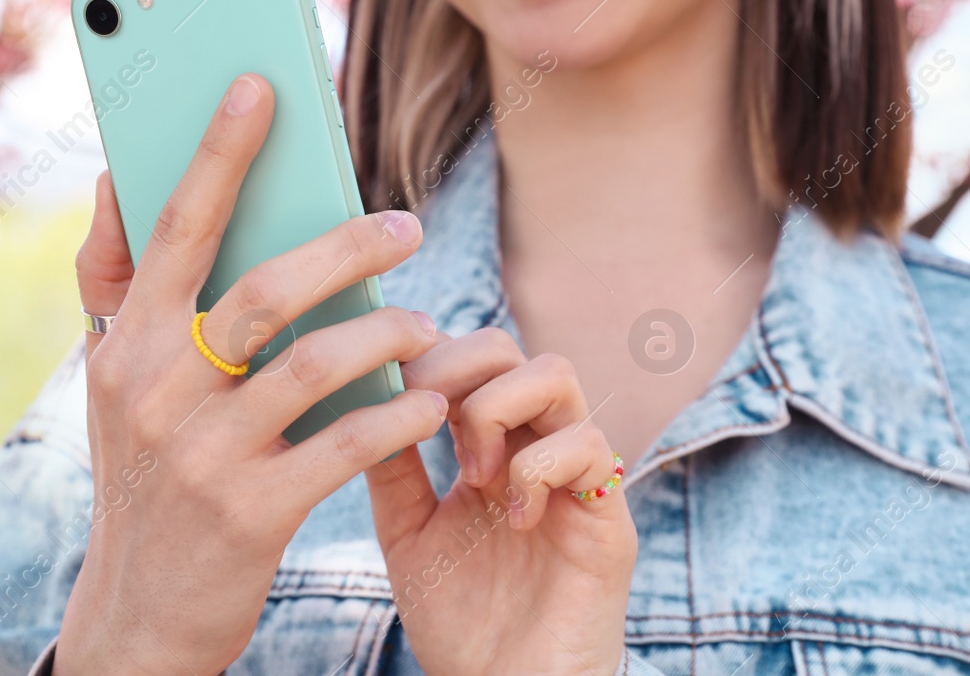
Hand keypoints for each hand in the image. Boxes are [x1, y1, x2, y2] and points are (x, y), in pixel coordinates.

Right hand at [57, 73, 449, 675]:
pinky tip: (429, 400)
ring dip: (383, 333)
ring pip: (312, 363)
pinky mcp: (252, 512)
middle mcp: (156, 390)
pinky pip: (344, 446)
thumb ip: (116, 282)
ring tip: (421, 322)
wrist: (140, 611)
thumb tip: (115, 174)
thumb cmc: (144, 472)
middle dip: (346, 245)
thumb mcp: (112, 381)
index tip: (259, 85)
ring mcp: (203, 455)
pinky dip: (396, 417)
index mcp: (125, 345)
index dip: (216, 154)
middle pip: (263, 290)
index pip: (175, 229)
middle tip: (408, 225)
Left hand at [367, 328, 637, 675]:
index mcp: (489, 447)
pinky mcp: (607, 515)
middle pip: (507, 346)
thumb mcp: (409, 535)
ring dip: (497, 409)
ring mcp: (574, 475)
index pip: (465, 358)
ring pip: (554, 372)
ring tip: (474, 473)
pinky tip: (516, 519)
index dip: (425, 358)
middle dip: (455, 369)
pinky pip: (588, 445)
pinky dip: (539, 468)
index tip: (388, 395)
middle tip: (428, 425)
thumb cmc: (462, 623)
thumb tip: (362, 397)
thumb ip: (393, 471)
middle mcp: (533, 447)